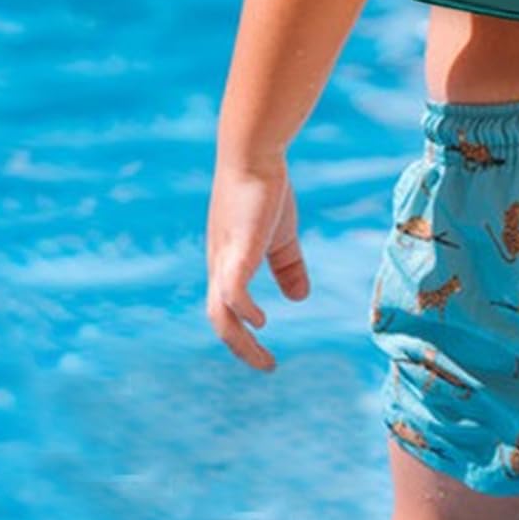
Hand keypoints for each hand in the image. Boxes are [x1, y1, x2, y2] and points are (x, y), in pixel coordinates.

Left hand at [206, 151, 309, 371]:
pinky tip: (261, 321)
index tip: (263, 353)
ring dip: (240, 341)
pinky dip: (243, 311)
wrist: (253, 154)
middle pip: (218, 319)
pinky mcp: (238, 247)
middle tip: (266, 366)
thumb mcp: (281, 236)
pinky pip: (231, 291)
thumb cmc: (265, 189)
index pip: (224, 309)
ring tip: (263, 358)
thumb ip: (289, 267)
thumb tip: (300, 298)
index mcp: (227, 262)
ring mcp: (225, 257)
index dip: (241, 334)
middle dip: (240, 348)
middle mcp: (219, 264)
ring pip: (220, 313)